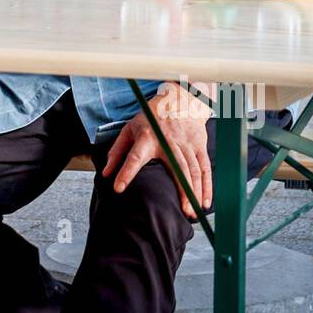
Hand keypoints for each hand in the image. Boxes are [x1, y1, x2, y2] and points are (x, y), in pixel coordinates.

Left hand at [101, 83, 212, 218]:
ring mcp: (186, 143)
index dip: (126, 171)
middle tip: (182, 212)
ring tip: (192, 212)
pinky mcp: (199, 145)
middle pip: (177, 167)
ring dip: (195, 192)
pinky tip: (205, 202)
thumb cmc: (152, 118)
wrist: (179, 99)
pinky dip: (207, 185)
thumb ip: (117, 151)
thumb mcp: (130, 129)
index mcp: (147, 137)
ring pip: (193, 170)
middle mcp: (168, 141)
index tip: (118, 187)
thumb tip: (105, 173)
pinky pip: (204, 167)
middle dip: (181, 190)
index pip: (134, 156)